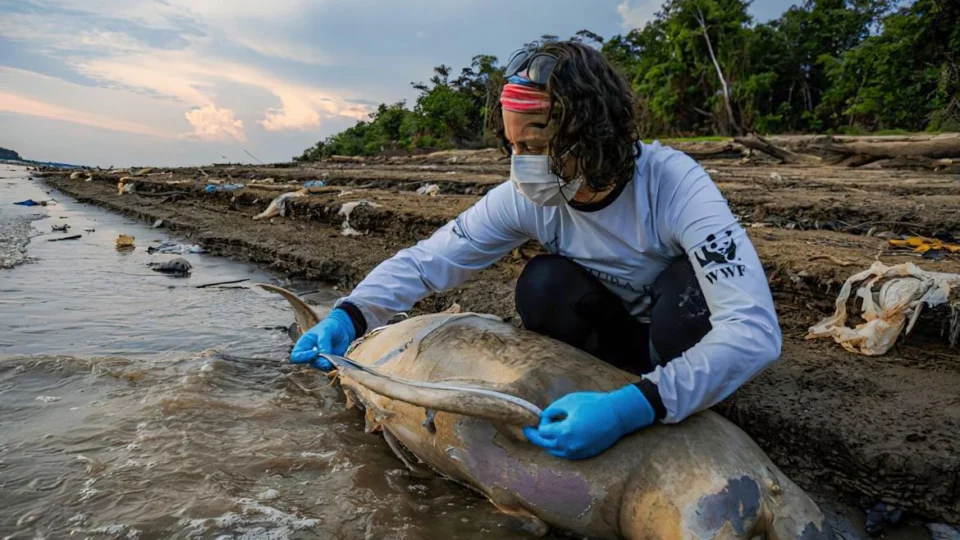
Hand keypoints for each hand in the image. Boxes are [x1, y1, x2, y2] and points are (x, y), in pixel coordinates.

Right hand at [290, 308, 355, 370]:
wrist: (341, 329)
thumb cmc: (329, 327)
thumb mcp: (326, 331)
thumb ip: (324, 342)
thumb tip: (323, 355)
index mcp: (303, 345)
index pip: (296, 357)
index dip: (304, 357)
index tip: (316, 352)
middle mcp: (309, 354)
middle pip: (310, 363)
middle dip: (320, 362)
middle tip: (329, 356)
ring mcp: (319, 359)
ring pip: (320, 367)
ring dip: (327, 364)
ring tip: (335, 356)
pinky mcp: (328, 362)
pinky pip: (329, 367)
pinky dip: (334, 365)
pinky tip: (338, 359)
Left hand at [523, 384, 654, 459]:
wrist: (618, 415)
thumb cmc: (593, 404)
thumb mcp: (569, 401)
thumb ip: (553, 410)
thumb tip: (544, 417)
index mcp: (565, 431)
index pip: (543, 432)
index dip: (542, 422)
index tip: (544, 416)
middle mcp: (569, 446)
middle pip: (545, 445)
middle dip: (536, 437)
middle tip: (527, 431)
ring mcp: (578, 452)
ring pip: (555, 452)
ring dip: (547, 443)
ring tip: (544, 435)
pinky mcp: (585, 455)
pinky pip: (566, 454)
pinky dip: (559, 448)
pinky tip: (558, 440)